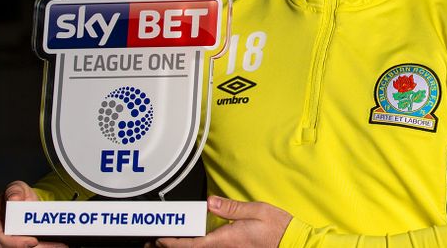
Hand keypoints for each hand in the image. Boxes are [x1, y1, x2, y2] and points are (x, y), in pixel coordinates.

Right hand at [0, 180, 67, 247]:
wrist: (23, 202)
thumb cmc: (18, 195)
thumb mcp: (17, 187)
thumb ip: (15, 191)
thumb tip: (15, 199)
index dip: (16, 243)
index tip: (33, 241)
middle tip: (55, 245)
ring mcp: (2, 241)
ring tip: (60, 245)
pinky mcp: (13, 244)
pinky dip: (43, 247)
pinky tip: (56, 245)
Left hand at [153, 195, 291, 247]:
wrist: (292, 243)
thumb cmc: (278, 228)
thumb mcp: (256, 210)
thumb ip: (231, 208)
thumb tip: (210, 203)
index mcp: (227, 239)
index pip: (192, 244)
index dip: (172, 243)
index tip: (159, 239)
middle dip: (171, 247)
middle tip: (154, 242)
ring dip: (182, 247)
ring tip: (166, 242)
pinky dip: (195, 246)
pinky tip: (192, 240)